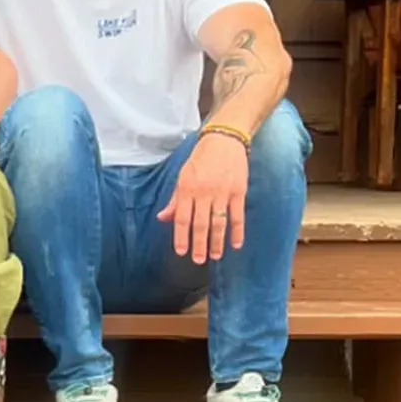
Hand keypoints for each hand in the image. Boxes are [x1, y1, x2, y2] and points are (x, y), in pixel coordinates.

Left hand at [157, 131, 248, 263]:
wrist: (223, 141)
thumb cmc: (200, 160)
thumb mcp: (182, 176)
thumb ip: (174, 200)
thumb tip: (162, 218)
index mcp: (187, 189)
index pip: (182, 218)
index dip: (181, 237)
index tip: (181, 252)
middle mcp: (204, 193)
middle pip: (200, 224)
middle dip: (199, 245)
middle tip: (198, 260)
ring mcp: (222, 193)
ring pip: (219, 223)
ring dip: (217, 242)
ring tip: (215, 256)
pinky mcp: (238, 191)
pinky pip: (237, 215)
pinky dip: (237, 231)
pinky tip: (236, 244)